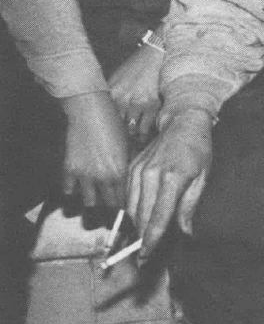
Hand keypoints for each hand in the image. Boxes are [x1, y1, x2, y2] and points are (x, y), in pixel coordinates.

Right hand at [61, 90, 130, 207]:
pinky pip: (68, 191)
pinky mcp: (68, 170)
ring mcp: (84, 176)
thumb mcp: (129, 145)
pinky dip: (73, 191)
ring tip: (96, 199)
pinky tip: (78, 187)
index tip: (126, 210)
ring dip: (92, 201)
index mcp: (121, 172)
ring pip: (88, 202)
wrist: (91, 113)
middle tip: (112, 208)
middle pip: (108, 204)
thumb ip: (130, 164)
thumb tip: (134, 178)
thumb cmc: (114, 126)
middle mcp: (103, 178)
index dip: (125, 206)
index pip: (124, 199)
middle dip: (111, 207)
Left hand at [109, 44, 164, 142]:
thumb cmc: (135, 67)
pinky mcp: (152, 104)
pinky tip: (141, 139)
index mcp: (110, 93)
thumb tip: (100, 115)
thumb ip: (109, 97)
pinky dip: (143, 136)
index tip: (101, 143)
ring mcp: (137, 102)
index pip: (101, 119)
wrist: (156, 54)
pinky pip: (144, 128)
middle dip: (114, 138)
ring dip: (129, 139)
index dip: (101, 133)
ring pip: (129, 130)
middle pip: (114, 127)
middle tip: (113, 150)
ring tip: (129, 147)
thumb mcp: (115, 79)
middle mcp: (121, 99)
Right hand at [127, 109, 212, 256]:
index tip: (147, 256)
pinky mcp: (131, 168)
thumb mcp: (202, 177)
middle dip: (141, 239)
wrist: (183, 123)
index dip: (151, 240)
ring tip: (141, 241)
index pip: (158, 217)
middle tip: (144, 257)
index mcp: (172, 179)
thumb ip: (190, 206)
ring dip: (135, 226)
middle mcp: (151, 176)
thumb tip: (185, 232)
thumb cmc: (198, 150)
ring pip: (131, 208)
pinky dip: (132, 210)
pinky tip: (139, 219)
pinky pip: (127, 196)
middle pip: (141, 217)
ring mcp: (138, 171)